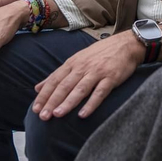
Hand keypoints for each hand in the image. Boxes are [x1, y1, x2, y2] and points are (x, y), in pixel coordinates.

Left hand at [31, 32, 145, 120]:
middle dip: (52, 101)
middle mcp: (83, 67)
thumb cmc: (100, 54)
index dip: (44, 95)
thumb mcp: (77, 60)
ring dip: (68, 102)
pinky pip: (100, 93)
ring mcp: (97, 72)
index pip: (55, 80)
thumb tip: (37, 87)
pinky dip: (91, 104)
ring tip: (57, 114)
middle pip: (64, 86)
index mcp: (73, 63)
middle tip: (42, 116)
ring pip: (79, 89)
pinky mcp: (111, 78)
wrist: (126, 44)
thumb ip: (58, 75)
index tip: (35, 109)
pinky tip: (83, 115)